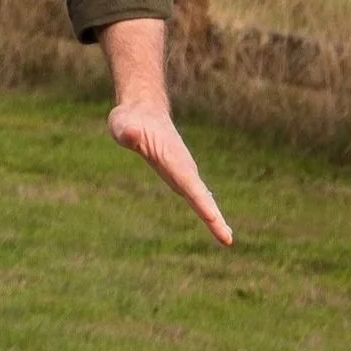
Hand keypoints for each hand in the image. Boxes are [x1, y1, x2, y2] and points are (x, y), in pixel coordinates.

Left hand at [107, 100, 233, 245]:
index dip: (200, 200)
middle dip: (213, 217)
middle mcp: (182, 166)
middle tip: (227, 240)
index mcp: (171, 157)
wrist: (143, 110)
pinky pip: (195, 194)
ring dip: (214, 217)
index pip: (187, 183)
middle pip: (200, 195)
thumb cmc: (130, 120)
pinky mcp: (180, 174)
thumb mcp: (122, 124)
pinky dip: (205, 208)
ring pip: (201, 196)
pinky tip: (213, 221)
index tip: (212, 217)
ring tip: (227, 238)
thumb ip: (127, 131)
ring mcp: (183, 171)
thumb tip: (130, 133)